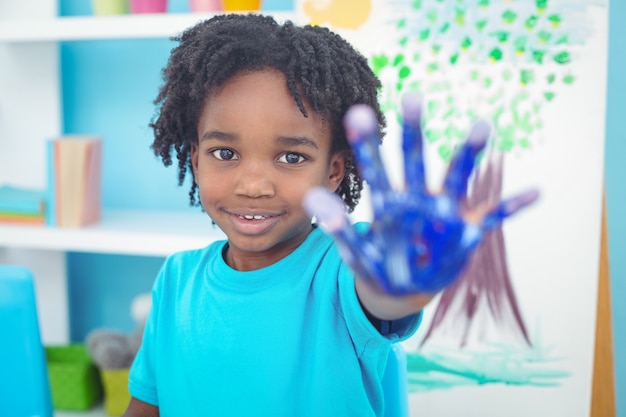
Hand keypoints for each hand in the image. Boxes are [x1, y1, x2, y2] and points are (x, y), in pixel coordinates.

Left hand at [303, 94, 537, 294]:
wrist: (404, 288)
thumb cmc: (378, 265)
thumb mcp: (356, 253)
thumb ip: (338, 228)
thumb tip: (310, 196)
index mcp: (389, 203)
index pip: (376, 168)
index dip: (367, 144)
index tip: (358, 112)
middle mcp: (417, 199)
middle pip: (414, 161)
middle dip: (413, 131)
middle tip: (411, 96)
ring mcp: (445, 214)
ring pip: (456, 177)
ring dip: (468, 154)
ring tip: (482, 125)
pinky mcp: (467, 232)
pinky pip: (492, 217)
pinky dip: (511, 207)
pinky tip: (534, 192)